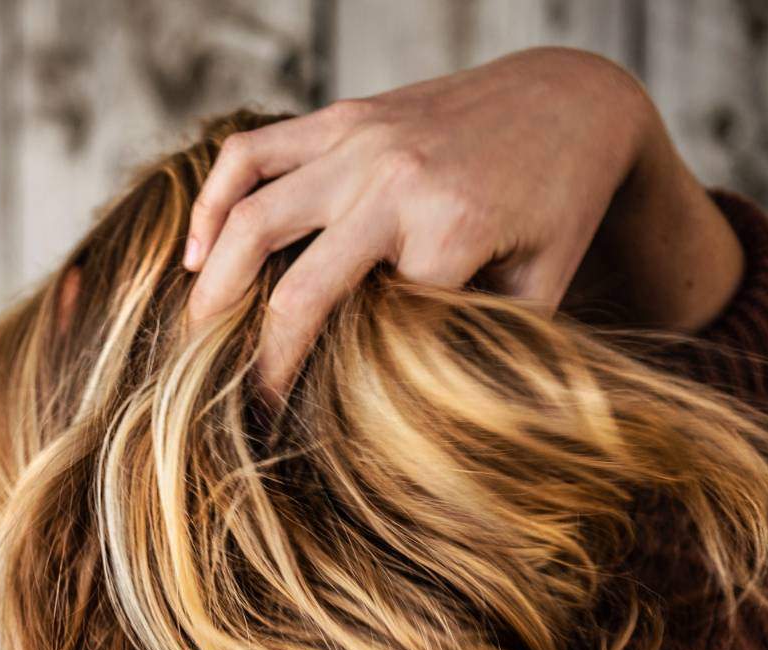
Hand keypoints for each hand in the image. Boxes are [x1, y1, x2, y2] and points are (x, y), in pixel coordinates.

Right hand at [181, 47, 685, 404]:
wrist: (573, 98)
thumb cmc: (560, 206)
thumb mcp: (543, 288)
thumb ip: (484, 345)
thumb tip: (425, 426)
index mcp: (452, 228)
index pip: (373, 332)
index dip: (337, 386)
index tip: (311, 432)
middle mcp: (396, 180)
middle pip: (295, 288)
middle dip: (257, 359)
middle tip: (232, 406)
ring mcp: (359, 140)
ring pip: (251, 215)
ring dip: (212, 284)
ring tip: (194, 335)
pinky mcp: (340, 117)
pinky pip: (251, 153)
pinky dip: (211, 202)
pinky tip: (196, 251)